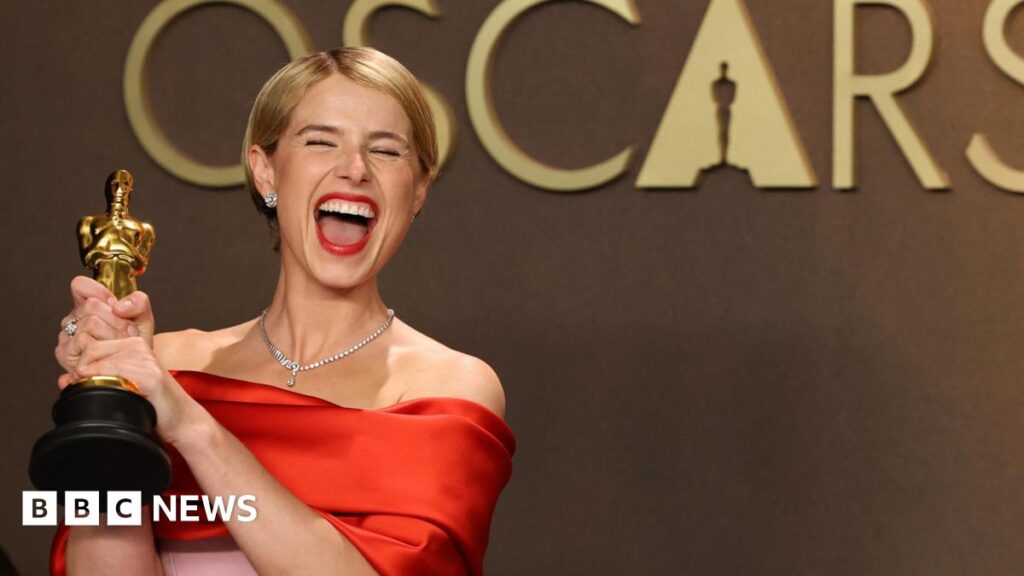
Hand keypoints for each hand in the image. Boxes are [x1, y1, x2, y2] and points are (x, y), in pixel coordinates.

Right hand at [55, 277, 137, 383]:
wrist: (136, 369)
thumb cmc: (134, 343)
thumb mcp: (142, 318)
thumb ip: (138, 302)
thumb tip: (119, 306)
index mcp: (86, 306)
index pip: (80, 286)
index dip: (100, 292)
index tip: (116, 307)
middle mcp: (73, 320)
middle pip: (91, 305)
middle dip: (116, 320)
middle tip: (127, 332)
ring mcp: (67, 338)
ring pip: (90, 324)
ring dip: (114, 335)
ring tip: (122, 344)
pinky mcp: (66, 355)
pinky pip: (87, 344)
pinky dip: (107, 349)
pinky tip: (113, 354)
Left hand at [69, 335, 192, 441]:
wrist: (182, 419)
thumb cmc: (152, 404)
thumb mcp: (122, 384)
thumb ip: (95, 377)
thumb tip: (63, 380)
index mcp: (132, 343)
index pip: (90, 343)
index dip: (81, 363)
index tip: (85, 380)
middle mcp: (138, 346)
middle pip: (89, 349)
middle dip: (82, 371)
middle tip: (90, 389)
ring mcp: (144, 358)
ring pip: (96, 360)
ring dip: (90, 380)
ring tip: (104, 394)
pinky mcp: (149, 374)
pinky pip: (110, 372)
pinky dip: (101, 385)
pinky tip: (114, 396)